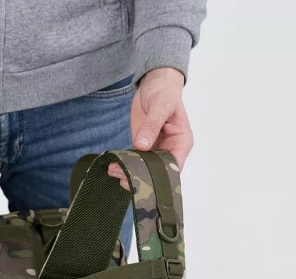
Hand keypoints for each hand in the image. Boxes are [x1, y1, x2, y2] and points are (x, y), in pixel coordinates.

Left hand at [107, 67, 192, 188]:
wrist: (154, 83)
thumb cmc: (164, 91)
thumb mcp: (160, 106)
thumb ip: (152, 126)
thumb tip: (142, 146)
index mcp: (182, 142)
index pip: (174, 167)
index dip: (160, 176)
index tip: (142, 179)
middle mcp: (170, 150)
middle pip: (158, 172)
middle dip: (140, 176)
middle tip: (121, 176)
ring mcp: (157, 150)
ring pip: (145, 169)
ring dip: (129, 172)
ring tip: (113, 170)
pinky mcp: (144, 147)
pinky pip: (135, 161)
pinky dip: (125, 165)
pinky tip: (113, 166)